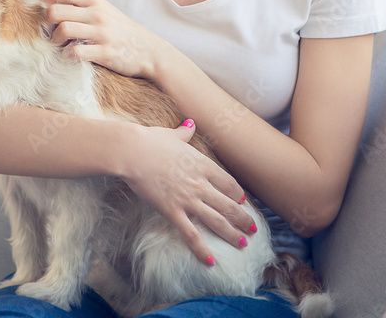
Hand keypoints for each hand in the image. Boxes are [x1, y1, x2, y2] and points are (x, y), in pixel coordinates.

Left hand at [41, 0, 165, 79]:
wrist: (150, 50)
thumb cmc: (121, 30)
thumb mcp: (104, 10)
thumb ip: (82, 6)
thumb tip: (52, 4)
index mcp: (94, 1)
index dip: (45, 0)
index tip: (46, 11)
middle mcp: (96, 13)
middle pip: (55, 11)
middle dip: (48, 24)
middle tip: (53, 32)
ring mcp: (101, 33)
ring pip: (63, 30)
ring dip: (55, 40)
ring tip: (61, 45)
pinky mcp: (105, 52)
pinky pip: (76, 52)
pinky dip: (68, 56)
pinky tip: (72, 56)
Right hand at [119, 120, 258, 265]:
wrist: (133, 152)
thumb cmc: (151, 141)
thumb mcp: (172, 134)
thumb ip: (184, 132)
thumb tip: (190, 124)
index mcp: (202, 164)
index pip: (228, 183)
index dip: (237, 194)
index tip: (242, 201)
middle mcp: (200, 184)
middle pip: (228, 204)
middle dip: (243, 218)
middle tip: (253, 229)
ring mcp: (188, 199)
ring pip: (217, 220)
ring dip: (232, 234)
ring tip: (243, 243)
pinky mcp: (172, 211)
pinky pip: (191, 234)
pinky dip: (202, 249)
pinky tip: (211, 261)